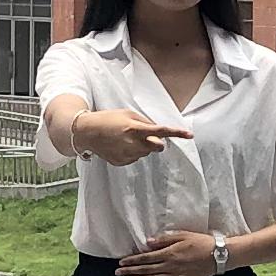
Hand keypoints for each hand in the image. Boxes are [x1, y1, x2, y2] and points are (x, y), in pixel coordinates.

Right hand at [70, 108, 191, 169]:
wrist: (87, 132)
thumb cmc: (108, 119)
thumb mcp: (127, 114)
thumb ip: (145, 122)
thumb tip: (159, 131)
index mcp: (135, 129)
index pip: (161, 131)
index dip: (176, 133)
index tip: (189, 135)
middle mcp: (132, 144)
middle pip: (158, 147)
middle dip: (156, 142)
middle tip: (144, 135)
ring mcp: (127, 155)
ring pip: (146, 153)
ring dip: (142, 147)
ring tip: (126, 138)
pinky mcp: (121, 162)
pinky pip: (135, 158)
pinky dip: (132, 152)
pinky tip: (120, 146)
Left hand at [116, 229, 223, 275]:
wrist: (219, 255)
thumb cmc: (201, 242)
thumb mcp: (183, 235)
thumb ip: (164, 239)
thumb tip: (148, 242)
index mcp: (169, 253)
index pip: (145, 258)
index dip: (132, 260)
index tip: (121, 261)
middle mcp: (170, 266)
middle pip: (146, 269)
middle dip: (130, 270)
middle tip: (117, 272)